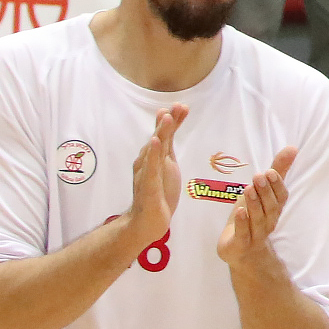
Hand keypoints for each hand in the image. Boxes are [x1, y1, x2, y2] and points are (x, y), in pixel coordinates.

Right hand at [124, 104, 184, 257]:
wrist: (146, 223)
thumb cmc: (157, 193)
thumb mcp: (167, 167)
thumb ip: (168, 148)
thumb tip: (171, 128)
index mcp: (153, 158)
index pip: (164, 135)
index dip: (173, 121)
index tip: (182, 106)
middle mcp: (147, 163)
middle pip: (159, 138)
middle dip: (167, 121)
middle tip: (177, 105)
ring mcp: (146, 174)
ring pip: (154, 151)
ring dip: (161, 132)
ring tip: (167, 117)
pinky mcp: (148, 187)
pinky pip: (151, 169)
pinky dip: (153, 155)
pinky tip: (156, 143)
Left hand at [218, 144, 295, 268]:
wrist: (241, 251)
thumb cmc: (252, 217)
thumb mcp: (261, 192)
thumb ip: (277, 171)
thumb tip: (292, 148)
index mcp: (274, 209)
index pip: (280, 197)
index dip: (277, 185)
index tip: (270, 171)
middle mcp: (268, 222)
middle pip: (270, 207)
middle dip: (265, 192)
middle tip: (259, 176)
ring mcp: (255, 235)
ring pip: (258, 220)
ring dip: (254, 204)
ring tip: (249, 189)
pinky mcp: (240, 245)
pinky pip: (243, 234)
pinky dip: (243, 223)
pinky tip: (240, 211)